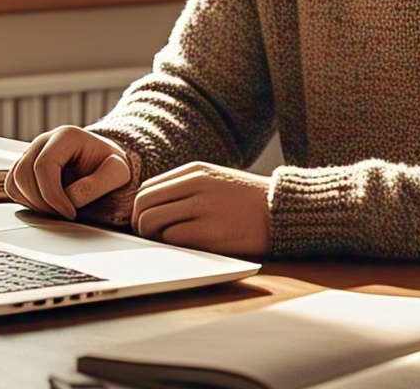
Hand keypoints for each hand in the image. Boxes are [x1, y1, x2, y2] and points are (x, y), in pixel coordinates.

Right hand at [4, 126, 130, 219]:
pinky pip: (13, 187)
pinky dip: (26, 201)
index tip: (70, 213)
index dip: (52, 195)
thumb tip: (70, 198)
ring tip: (57, 210)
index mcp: (66, 136)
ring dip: (32, 203)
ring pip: (15, 181)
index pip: (43, 166)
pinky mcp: (26, 166)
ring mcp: (32, 152)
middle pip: (23, 173)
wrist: (106, 163)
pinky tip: (47, 206)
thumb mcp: (117, 173)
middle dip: (40, 201)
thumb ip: (97, 184)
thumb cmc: (111, 165)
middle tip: (62, 214)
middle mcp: (44, 140)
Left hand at [131, 162, 270, 255]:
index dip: (139, 209)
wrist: (280, 209)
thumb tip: (149, 206)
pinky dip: (170, 247)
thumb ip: (184, 187)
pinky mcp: (211, 234)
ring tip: (167, 243)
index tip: (145, 222)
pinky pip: (171, 239)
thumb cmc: (245, 199)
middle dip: (139, 224)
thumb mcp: (214, 180)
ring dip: (151, 237)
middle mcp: (196, 185)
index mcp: (195, 171)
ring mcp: (203, 209)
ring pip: (151, 222)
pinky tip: (184, 248)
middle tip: (149, 237)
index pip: (147, 188)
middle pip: (143, 204)